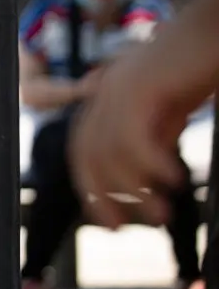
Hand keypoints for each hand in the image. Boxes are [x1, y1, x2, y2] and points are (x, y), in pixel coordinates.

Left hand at [68, 52, 192, 229]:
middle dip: (99, 195)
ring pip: (109, 151)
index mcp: (109, 96)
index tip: (111, 222)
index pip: (85, 150)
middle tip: (124, 228)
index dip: (92, 188)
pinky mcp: (139, 86)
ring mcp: (119, 87)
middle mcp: (105, 91)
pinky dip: (149, 164)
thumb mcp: (173, 105)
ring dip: (133, 189)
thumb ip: (156, 131)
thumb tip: (148, 173)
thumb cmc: (202, 60)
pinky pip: (132, 137)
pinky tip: (174, 181)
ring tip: (161, 214)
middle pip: (86, 154)